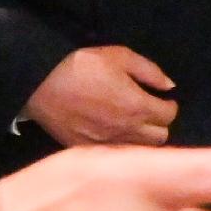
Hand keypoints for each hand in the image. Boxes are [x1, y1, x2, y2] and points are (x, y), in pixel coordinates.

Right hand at [25, 44, 176, 146]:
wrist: (41, 83)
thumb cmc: (82, 66)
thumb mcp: (119, 56)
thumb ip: (150, 71)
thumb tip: (169, 86)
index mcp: (137, 106)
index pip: (169, 115)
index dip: (169, 106)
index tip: (163, 100)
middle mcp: (126, 130)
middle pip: (160, 137)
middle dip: (159, 124)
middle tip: (149, 112)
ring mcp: (107, 144)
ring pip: (139, 150)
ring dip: (142, 138)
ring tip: (132, 124)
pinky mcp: (88, 150)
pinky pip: (114, 154)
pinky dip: (120, 145)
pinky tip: (112, 133)